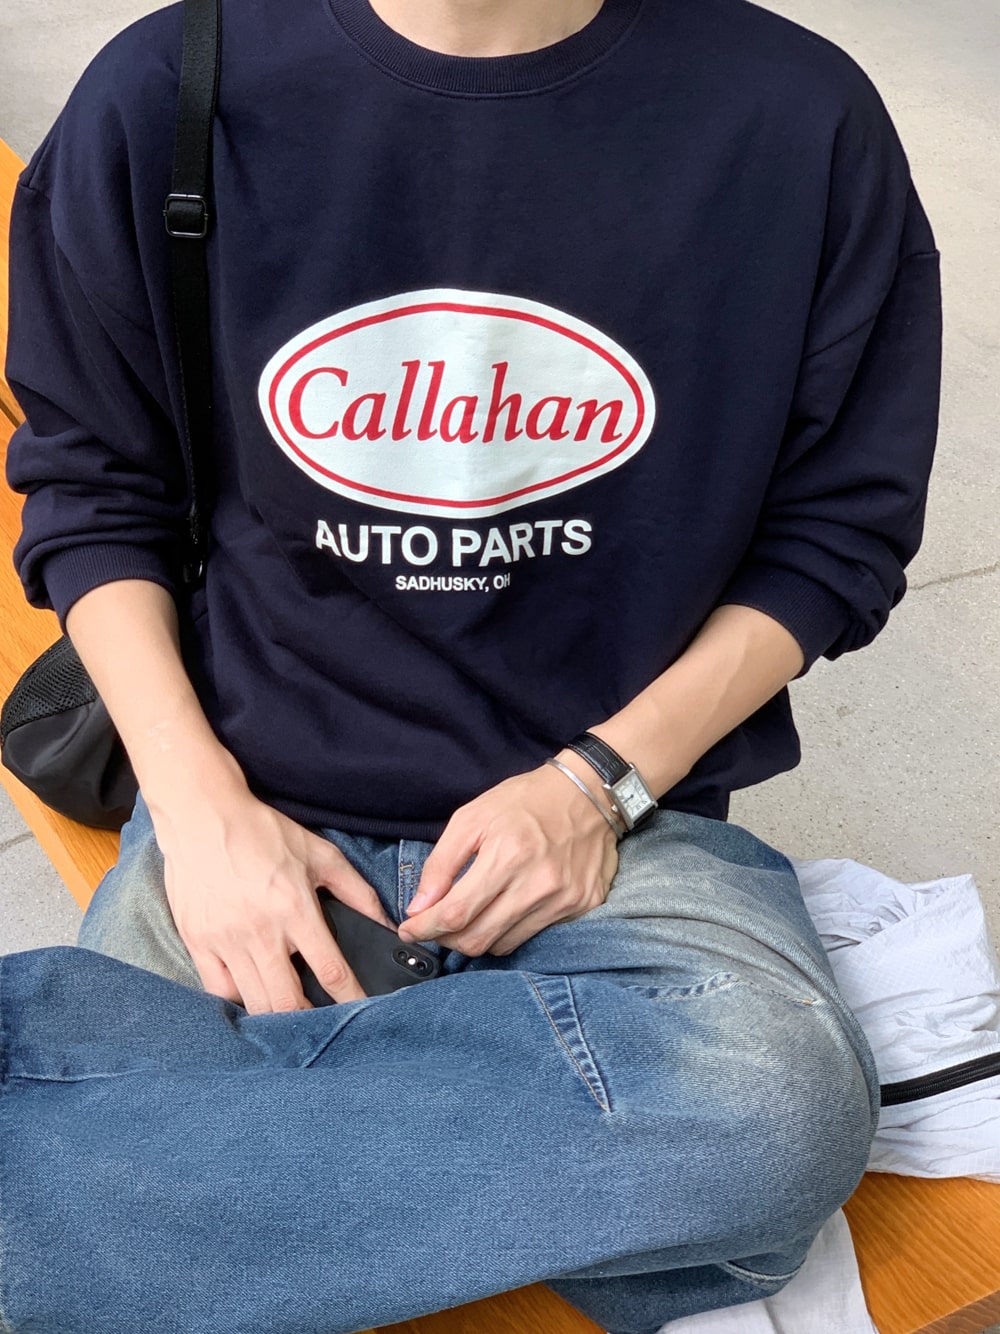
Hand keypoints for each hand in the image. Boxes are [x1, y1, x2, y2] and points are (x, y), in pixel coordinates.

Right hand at [153, 783, 394, 1013]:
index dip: (350, 999)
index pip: (330, 970)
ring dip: (276, 1017)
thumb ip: (356, 891)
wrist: (202, 816)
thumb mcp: (320, 854)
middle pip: (288, 1002)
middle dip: (309, 1021)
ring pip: (254, 1003)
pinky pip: (218, 991)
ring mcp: (225, 941)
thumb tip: (385, 923)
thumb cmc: (262, 832)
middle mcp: (261, 932)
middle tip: (322, 1024)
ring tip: (290, 1018)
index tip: (362, 1015)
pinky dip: (238, 1001)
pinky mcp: (198, 943)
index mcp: (295, 909)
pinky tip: (252, 997)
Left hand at [397, 761, 618, 956]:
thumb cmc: (525, 801)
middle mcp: (538, 883)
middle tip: (435, 926)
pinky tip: (505, 909)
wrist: (589, 793)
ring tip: (470, 916)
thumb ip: (441, 863)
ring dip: (477, 936)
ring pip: (504, 945)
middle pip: (478, 939)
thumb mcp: (472, 817)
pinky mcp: (581, 907)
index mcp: (508, 855)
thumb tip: (419, 907)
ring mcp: (563, 899)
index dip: (425, 929)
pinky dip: (510, 930)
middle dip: (446, 939)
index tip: (408, 931)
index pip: (456, 913)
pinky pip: (533, 936)